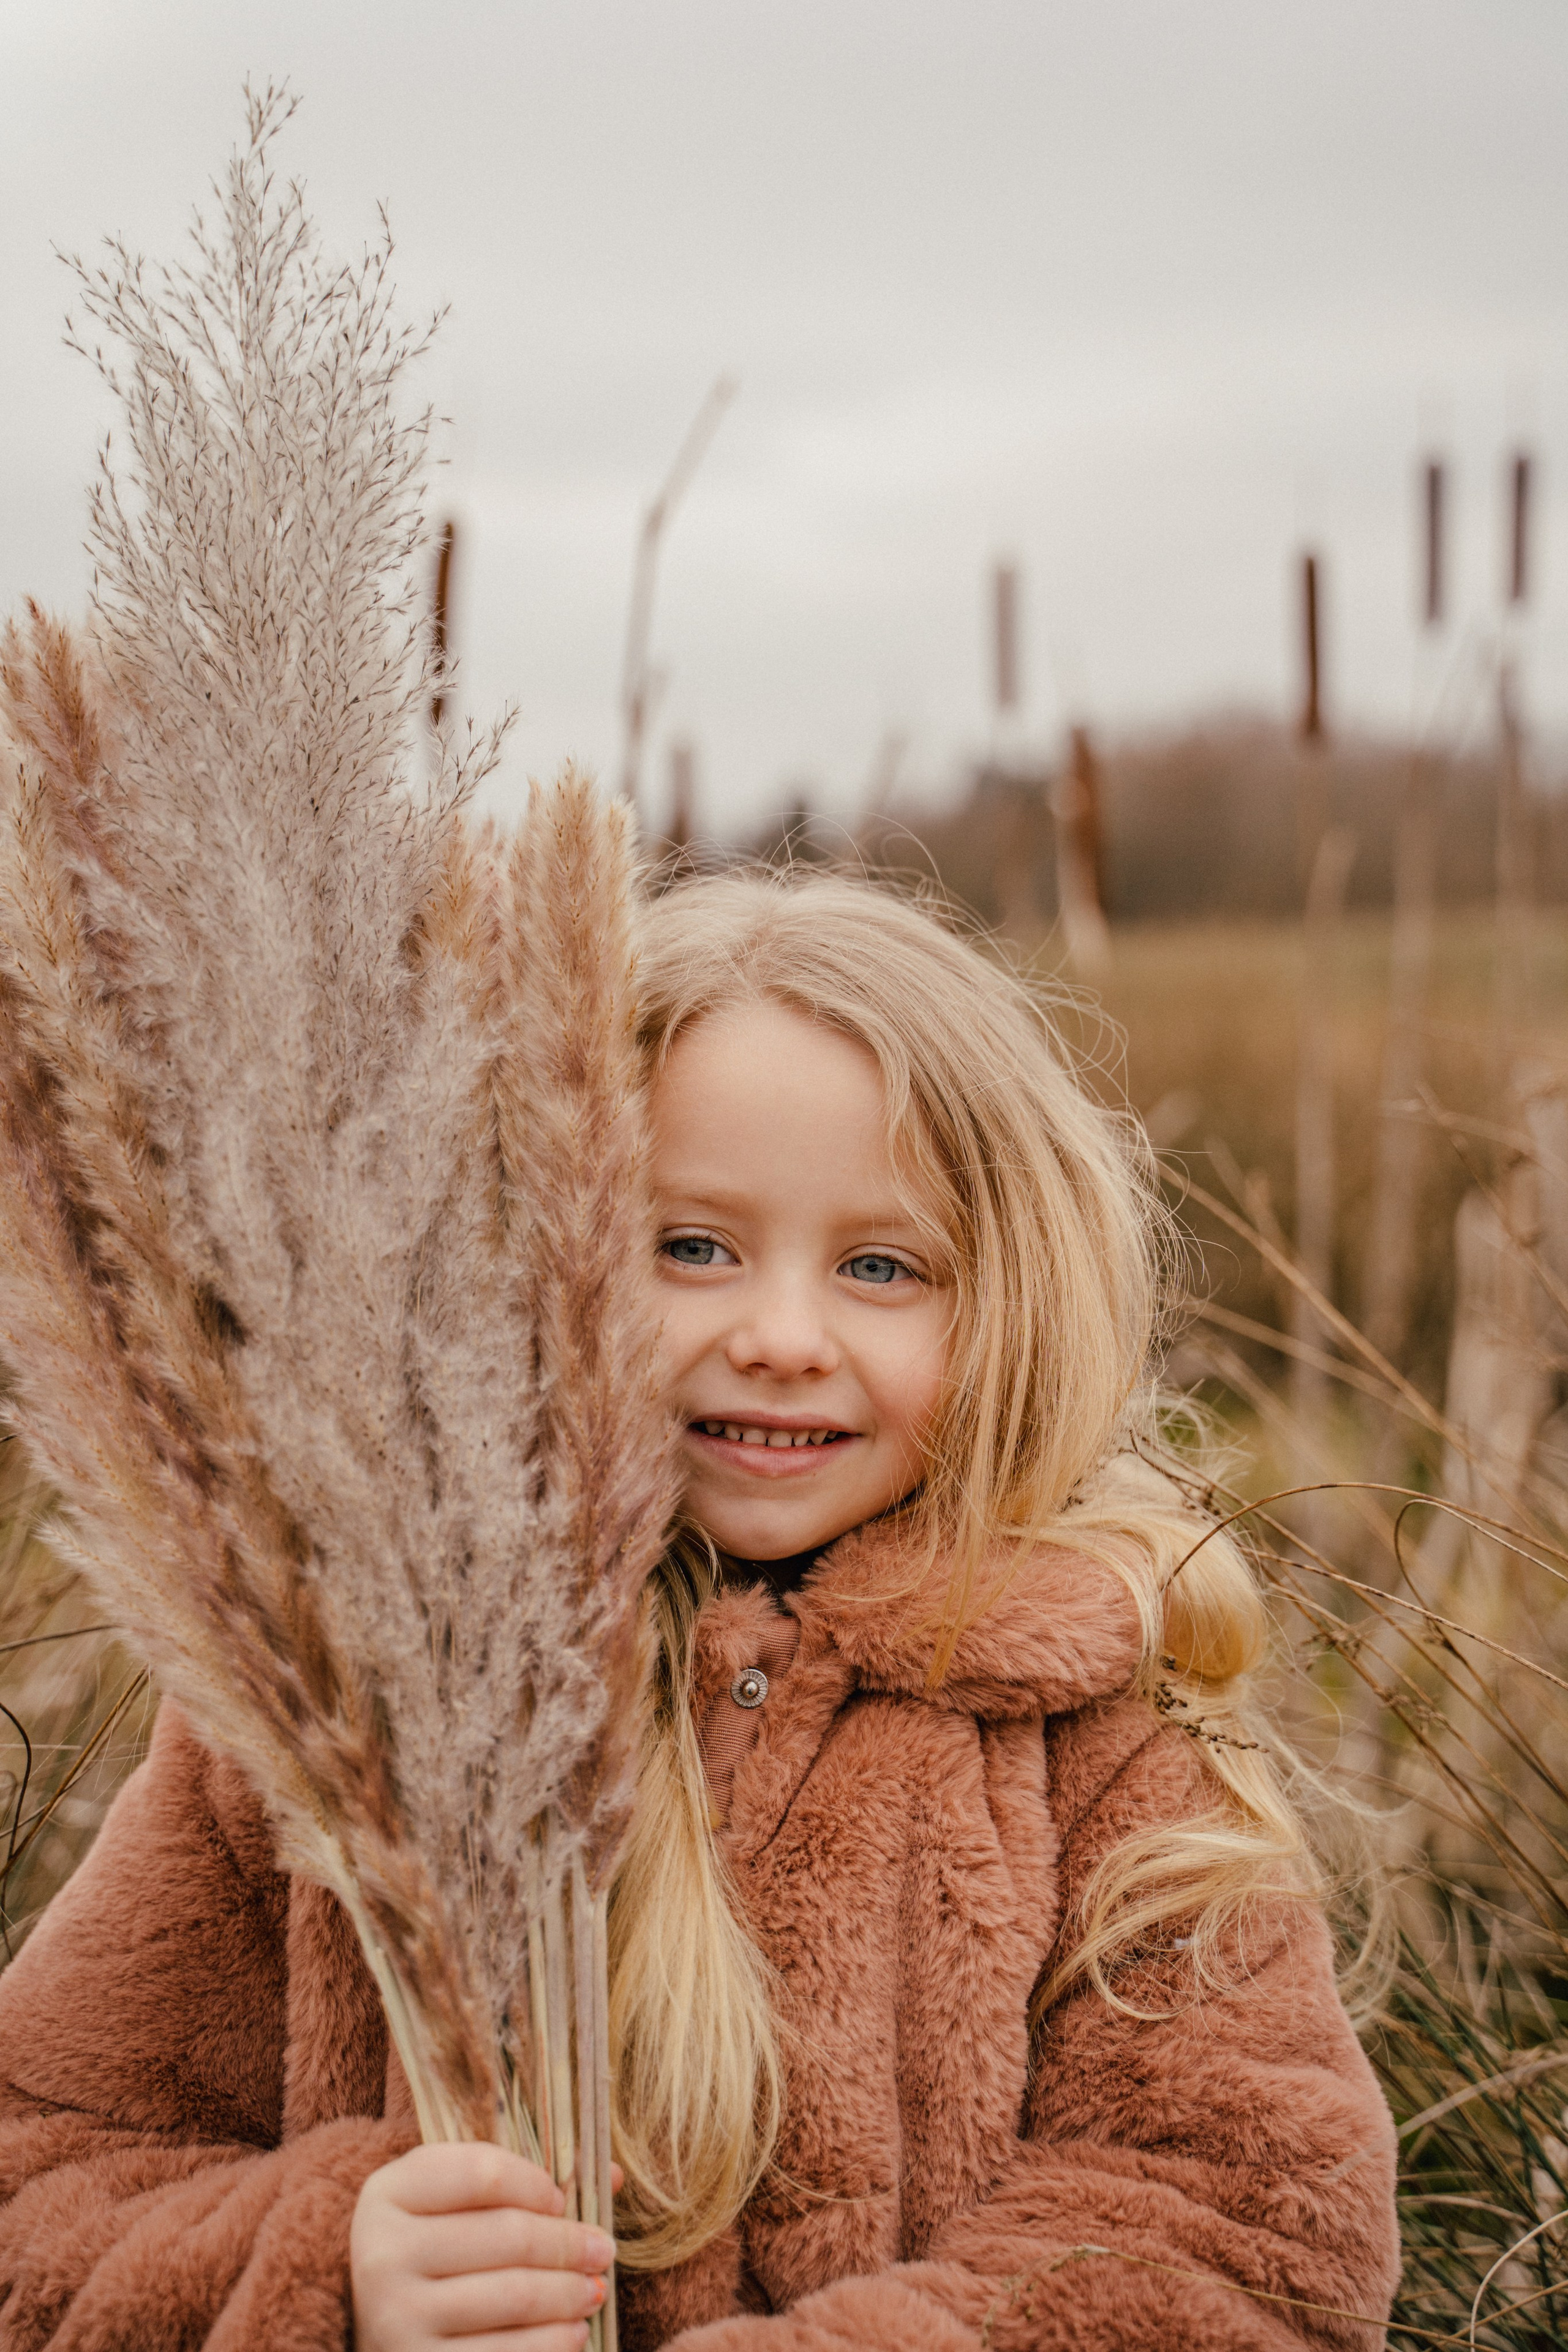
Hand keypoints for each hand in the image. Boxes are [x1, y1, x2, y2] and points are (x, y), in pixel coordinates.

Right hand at [351, 2143, 614, 2350]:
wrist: (377, 2324)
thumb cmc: (433, 2249)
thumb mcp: (454, 2201)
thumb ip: (520, 2181)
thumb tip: (610, 2176)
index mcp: (390, 2193)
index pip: (482, 2173)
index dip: (535, 2183)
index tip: (562, 2199)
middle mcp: (383, 2253)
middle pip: (507, 2236)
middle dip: (568, 2244)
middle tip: (604, 2250)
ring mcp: (396, 2316)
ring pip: (514, 2295)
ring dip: (569, 2293)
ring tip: (595, 2290)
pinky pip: (505, 2351)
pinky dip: (552, 2341)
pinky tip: (574, 2332)